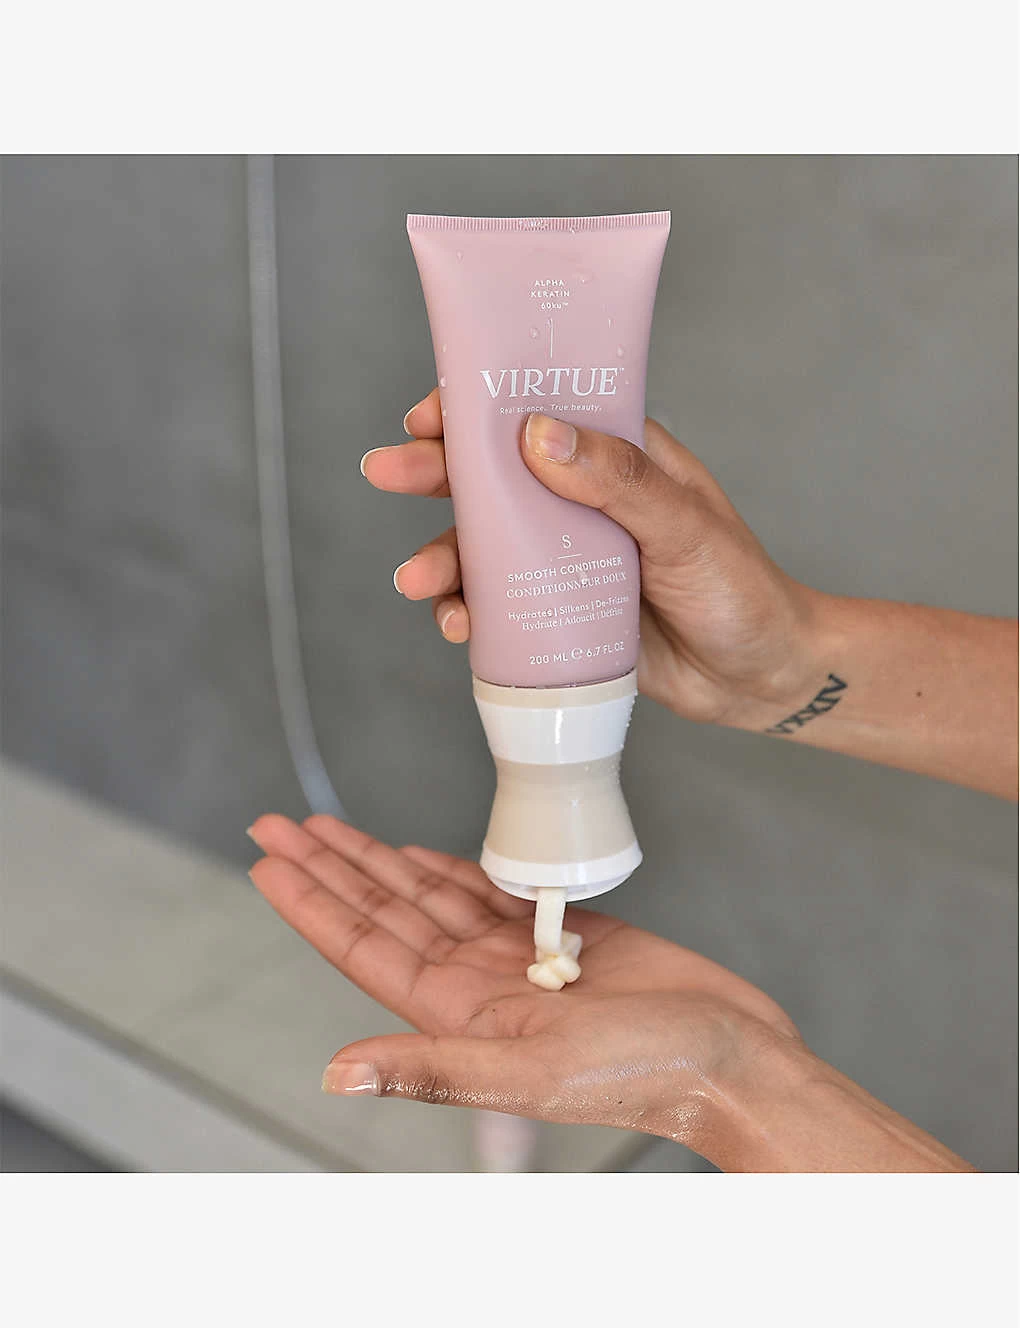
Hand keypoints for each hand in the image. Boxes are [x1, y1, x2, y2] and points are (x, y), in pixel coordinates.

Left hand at [247, 811, 801, 1157]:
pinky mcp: (562, 933)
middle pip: (383, 910)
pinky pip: (489, 891)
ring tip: (329, 826)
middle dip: (329, 865)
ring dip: (378, 859)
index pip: (362, 946)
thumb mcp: (531, 1068)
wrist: (734, 1057)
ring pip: (429, 895)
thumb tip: (336, 1072)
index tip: (267, 859)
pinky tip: (417, 852)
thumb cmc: (647, 1070)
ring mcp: (517, 957)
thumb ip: (433, 1068)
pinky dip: (448, 867)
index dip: (312, 900)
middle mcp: (476, 984)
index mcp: (458, 1014)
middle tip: (276, 823)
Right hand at [362, 390, 824, 727]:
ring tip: (419, 582)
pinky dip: (465, 611)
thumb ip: (618, 480)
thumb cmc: (741, 591)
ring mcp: (564, 560)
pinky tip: (456, 624)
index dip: (477, 406)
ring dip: (441, 556)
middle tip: (383, 471)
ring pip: (482, 547)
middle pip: (491, 477)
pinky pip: (496, 606)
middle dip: (432, 474)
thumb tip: (537, 433)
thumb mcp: (686, 528)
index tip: (429, 413)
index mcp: (617, 456)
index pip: (539, 410)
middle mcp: (581, 502)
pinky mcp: (556, 615)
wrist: (759, 681)